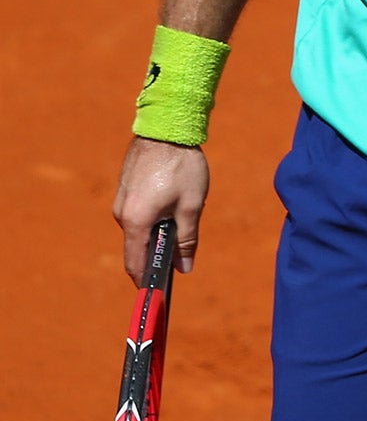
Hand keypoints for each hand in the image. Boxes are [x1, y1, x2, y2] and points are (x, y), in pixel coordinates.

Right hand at [112, 137, 209, 284]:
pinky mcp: (125, 189)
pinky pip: (138, 214)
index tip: (158, 292)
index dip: (145, 281)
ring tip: (183, 218)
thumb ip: (187, 239)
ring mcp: (121, 201)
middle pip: (138, 247)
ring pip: (139, 229)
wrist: (167, 128)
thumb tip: (184, 269)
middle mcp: (122, 214)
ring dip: (158, 233)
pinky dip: (153, 218)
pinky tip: (174, 204)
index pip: (135, 263)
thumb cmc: (182, 167)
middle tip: (182, 256)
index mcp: (136, 222)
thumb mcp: (192, 206)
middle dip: (158, 255)